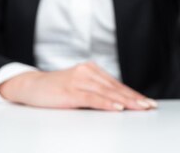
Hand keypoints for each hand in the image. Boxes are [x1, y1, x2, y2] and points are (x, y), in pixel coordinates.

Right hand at [0, 61, 156, 111]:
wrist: (30, 86)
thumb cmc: (54, 89)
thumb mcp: (78, 88)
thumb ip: (95, 92)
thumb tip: (117, 103)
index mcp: (91, 70)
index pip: (116, 84)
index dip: (133, 93)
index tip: (147, 102)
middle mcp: (87, 72)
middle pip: (115, 87)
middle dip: (134, 98)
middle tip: (149, 106)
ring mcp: (79, 80)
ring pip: (107, 92)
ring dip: (125, 101)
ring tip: (139, 107)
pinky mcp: (71, 90)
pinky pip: (92, 97)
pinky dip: (107, 103)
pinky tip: (117, 108)